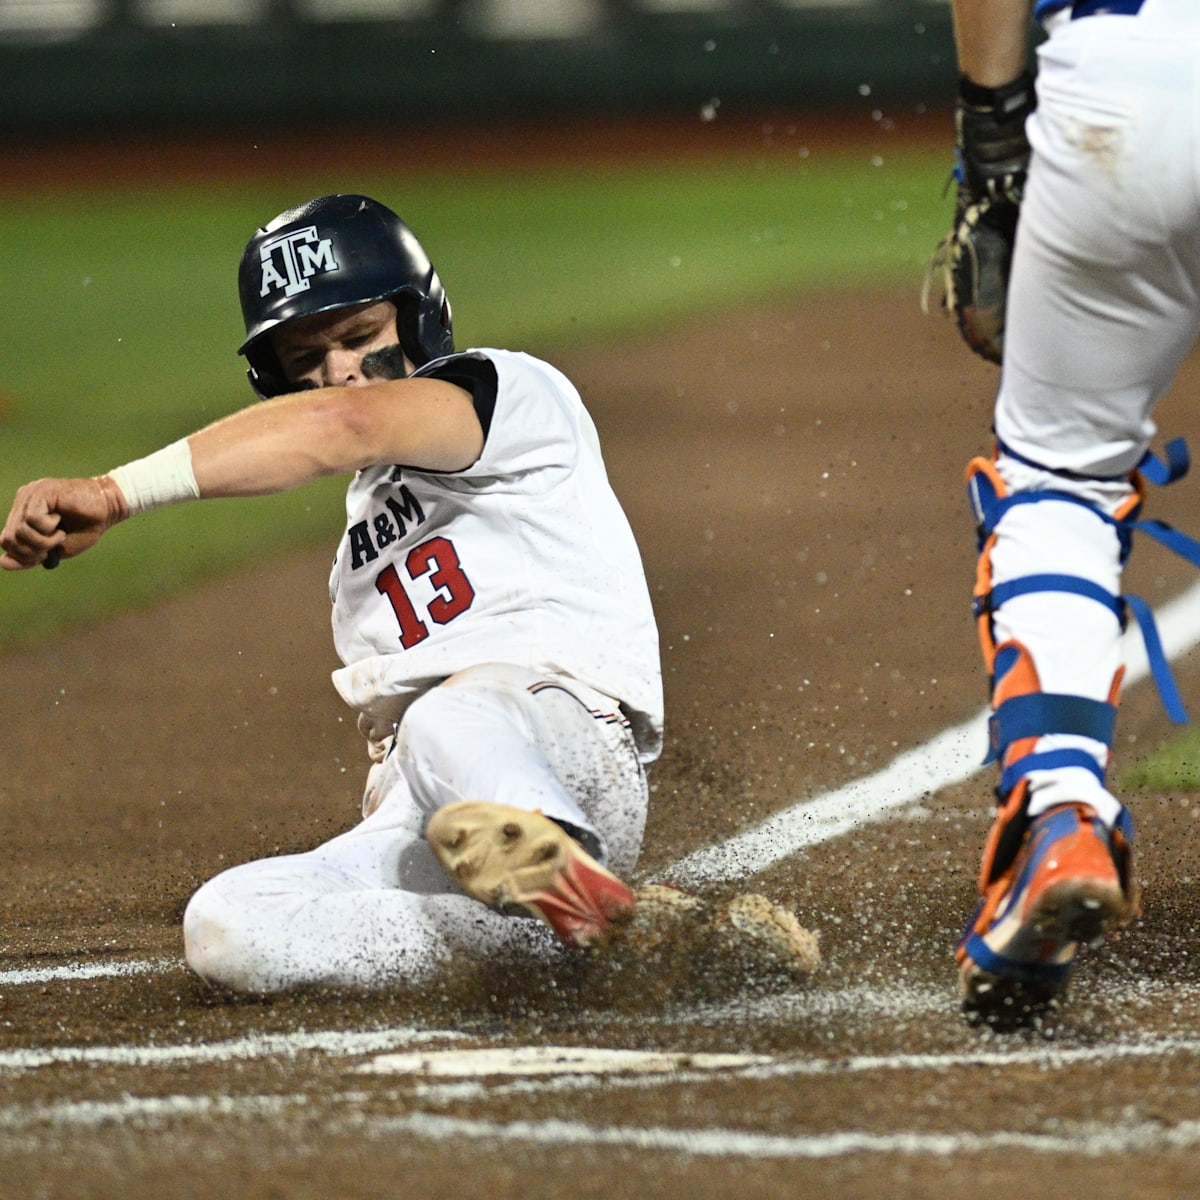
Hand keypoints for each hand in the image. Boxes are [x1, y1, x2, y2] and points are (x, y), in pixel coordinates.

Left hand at [0, 475, 128, 569]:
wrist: (109, 508)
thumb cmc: (85, 527)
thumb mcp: (56, 548)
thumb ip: (30, 556)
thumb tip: (2, 563)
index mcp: (23, 514)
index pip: (6, 541)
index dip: (24, 555)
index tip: (46, 553)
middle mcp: (22, 502)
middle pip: (8, 538)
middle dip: (32, 551)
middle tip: (53, 545)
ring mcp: (30, 495)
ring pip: (19, 530)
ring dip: (43, 540)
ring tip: (60, 534)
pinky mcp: (41, 491)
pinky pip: (32, 519)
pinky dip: (48, 528)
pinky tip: (60, 522)